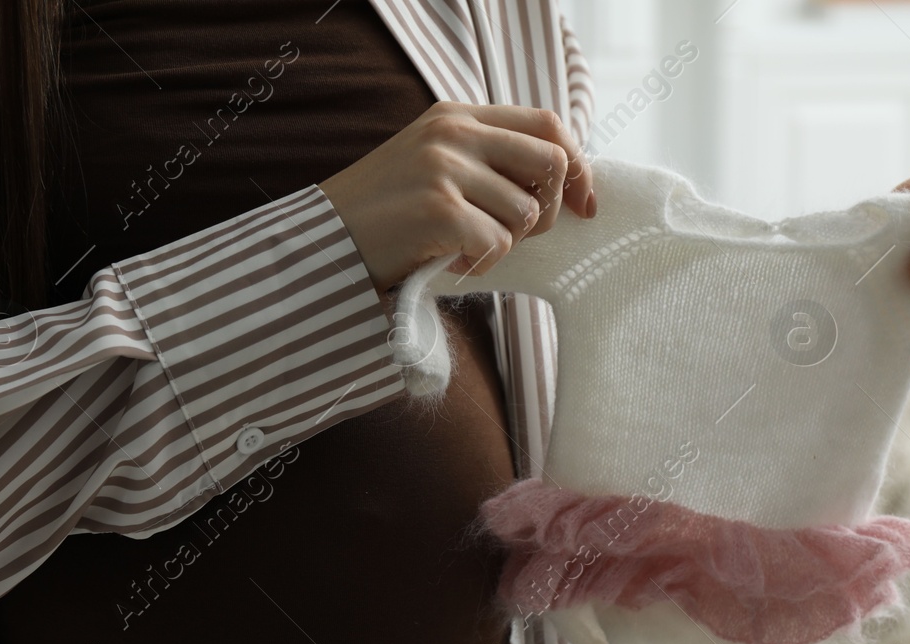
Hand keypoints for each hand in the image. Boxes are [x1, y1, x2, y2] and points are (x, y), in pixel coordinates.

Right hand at [319, 101, 595, 294]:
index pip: (548, 125)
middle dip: (551, 209)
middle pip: (552, 162)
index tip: (585, 205)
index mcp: (458, 115)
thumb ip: (487, 158)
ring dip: (508, 243)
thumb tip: (562, 180)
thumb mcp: (435, 163)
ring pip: (527, 212)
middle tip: (519, 235)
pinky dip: (484, 263)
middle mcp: (453, 133)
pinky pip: (498, 243)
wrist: (324, 240)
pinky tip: (454, 260)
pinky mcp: (437, 209)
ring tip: (468, 247)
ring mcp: (444, 168)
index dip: (579, 167)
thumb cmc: (386, 212)